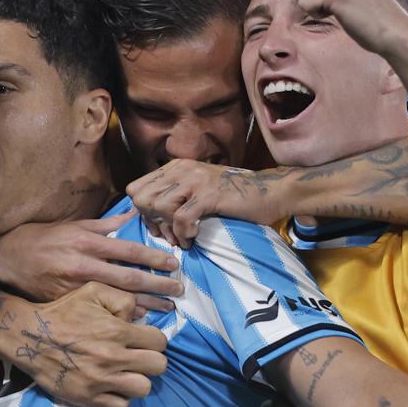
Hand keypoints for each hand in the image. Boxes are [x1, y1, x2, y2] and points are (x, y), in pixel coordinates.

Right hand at [0, 211, 181, 313]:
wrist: (4, 258)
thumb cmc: (41, 238)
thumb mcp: (73, 226)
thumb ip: (105, 225)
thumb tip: (133, 215)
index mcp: (87, 242)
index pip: (129, 250)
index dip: (154, 258)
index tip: (174, 264)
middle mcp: (83, 265)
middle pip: (129, 278)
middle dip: (157, 285)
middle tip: (179, 290)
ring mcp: (74, 288)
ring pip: (117, 299)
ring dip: (146, 305)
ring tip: (167, 309)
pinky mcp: (66, 304)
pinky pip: (100, 313)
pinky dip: (121, 318)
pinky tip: (139, 322)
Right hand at [0, 282, 168, 406]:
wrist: (29, 336)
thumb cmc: (62, 312)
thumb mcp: (92, 291)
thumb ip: (122, 298)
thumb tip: (139, 317)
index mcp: (117, 330)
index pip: (159, 341)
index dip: (154, 340)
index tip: (143, 340)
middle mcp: (114, 357)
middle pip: (158, 366)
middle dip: (151, 360)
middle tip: (138, 357)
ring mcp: (102, 380)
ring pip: (144, 388)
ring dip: (138, 380)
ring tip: (127, 373)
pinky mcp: (88, 397)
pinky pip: (120, 406)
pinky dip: (119, 398)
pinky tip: (112, 387)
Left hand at [128, 160, 279, 247]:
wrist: (271, 192)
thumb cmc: (234, 197)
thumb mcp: (198, 190)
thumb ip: (174, 197)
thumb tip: (149, 219)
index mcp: (175, 167)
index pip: (136, 188)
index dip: (142, 211)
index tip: (159, 226)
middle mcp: (182, 169)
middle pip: (141, 197)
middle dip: (151, 221)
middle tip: (169, 235)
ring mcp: (195, 180)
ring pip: (158, 206)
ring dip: (168, 230)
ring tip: (182, 239)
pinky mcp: (209, 194)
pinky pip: (181, 218)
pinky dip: (184, 234)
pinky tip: (193, 239)